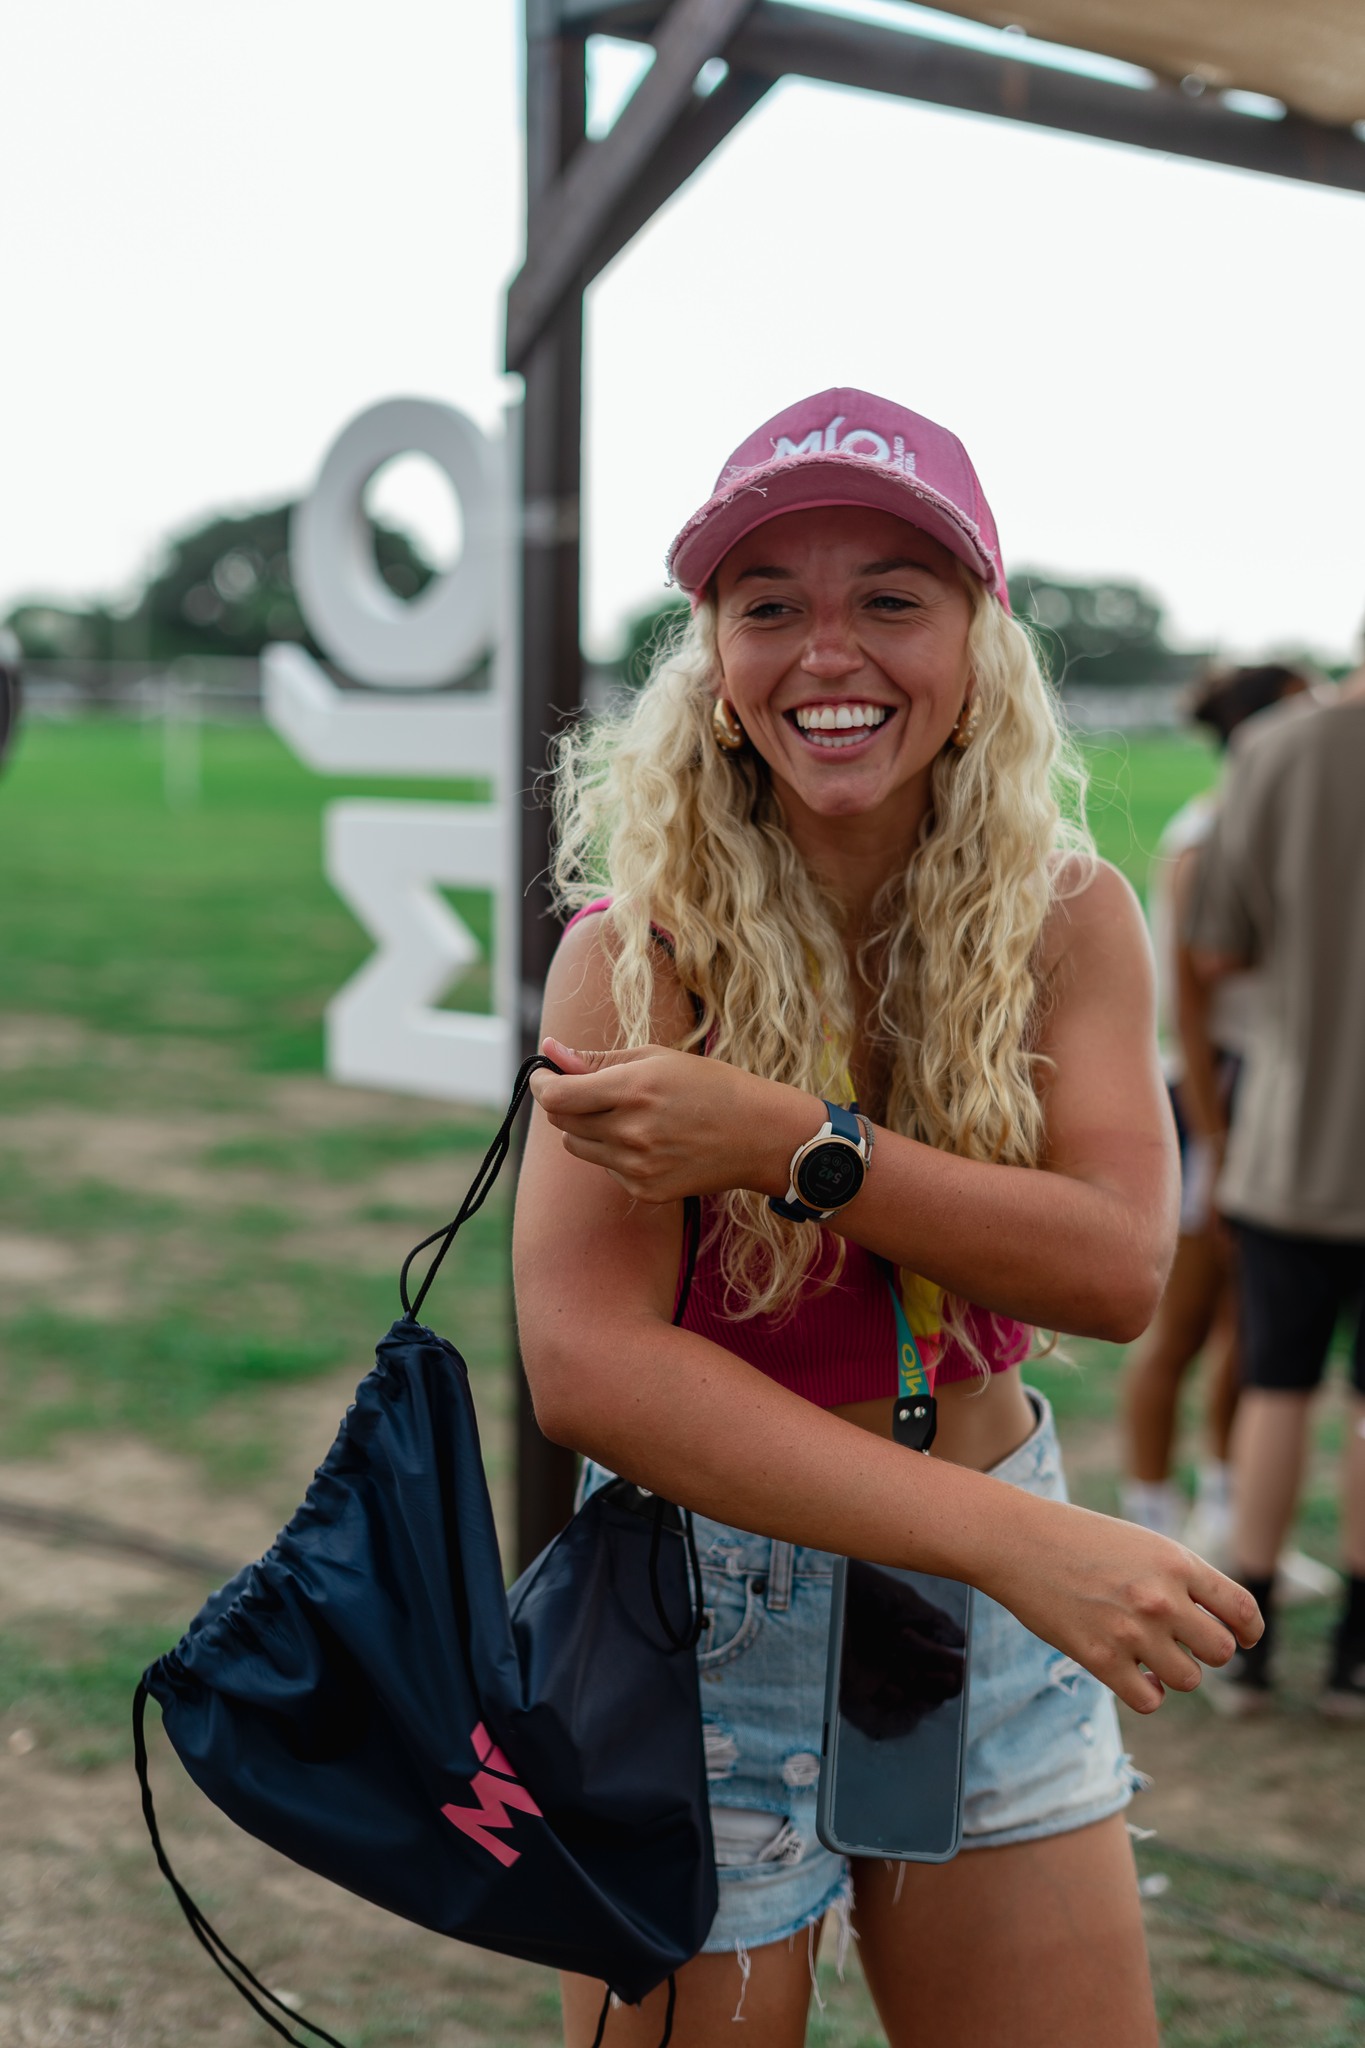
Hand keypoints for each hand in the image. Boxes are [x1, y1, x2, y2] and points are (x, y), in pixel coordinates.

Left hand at [528, 1038, 812, 1204]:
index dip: (541, 1085)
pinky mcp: (645, 1191)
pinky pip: (607, 1168)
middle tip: (592, 1090)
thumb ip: (597, 1059)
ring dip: (588, 1129)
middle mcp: (630, 1132)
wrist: (760, 1135)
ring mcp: (637, 1167)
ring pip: (579, 1147)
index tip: (544, 1077)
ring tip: (629, 1116)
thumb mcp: (656, 1058)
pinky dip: (615, 1153)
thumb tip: (550, 1050)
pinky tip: (651, 1141)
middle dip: (566, 1104)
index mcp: (632, 1090)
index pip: (556, 1097)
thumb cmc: (710, 1085)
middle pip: (562, 1123)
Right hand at [984, 1492, 1262, 1714]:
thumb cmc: (1080, 1538)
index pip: (1243, 1610)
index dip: (1250, 1631)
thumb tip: (1221, 1624)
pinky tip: (1134, 1676)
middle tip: (1182, 1644)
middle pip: (1221, 1651)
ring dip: (1175, 1673)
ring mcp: (1131, 1630)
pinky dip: (1147, 1693)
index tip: (1243, 1639)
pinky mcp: (1100, 1658)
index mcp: (1176, 1562)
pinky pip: (1149, 1700)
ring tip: (1152, 1657)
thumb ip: (1182, 1577)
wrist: (1017, 1541)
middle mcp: (1161, 1598)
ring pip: (1188, 1679)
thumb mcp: (1142, 1543)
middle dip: (1207, 1652)